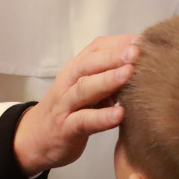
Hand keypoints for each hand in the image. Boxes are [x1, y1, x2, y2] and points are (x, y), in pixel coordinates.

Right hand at [13, 34, 139, 176]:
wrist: (35, 139)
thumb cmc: (69, 110)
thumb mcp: (86, 89)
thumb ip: (108, 77)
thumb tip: (142, 65)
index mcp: (76, 70)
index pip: (95, 49)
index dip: (118, 43)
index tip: (142, 39)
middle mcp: (68, 83)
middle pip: (89, 64)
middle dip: (113, 56)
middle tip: (137, 51)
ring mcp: (65, 106)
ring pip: (84, 89)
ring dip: (108, 80)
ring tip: (129, 74)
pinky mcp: (66, 129)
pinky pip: (84, 121)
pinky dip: (101, 117)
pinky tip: (119, 114)